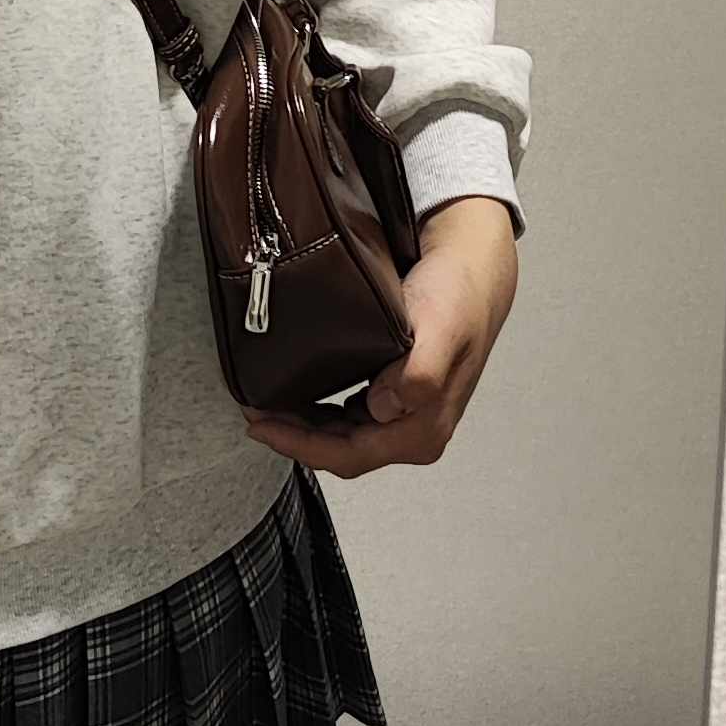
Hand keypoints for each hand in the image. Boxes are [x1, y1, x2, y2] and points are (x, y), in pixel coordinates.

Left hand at [242, 194, 517, 479]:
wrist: (472, 269)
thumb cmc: (457, 296)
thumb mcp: (439, 329)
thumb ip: (419, 374)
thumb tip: (385, 407)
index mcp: (423, 430)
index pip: (349, 456)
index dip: (300, 446)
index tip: (260, 426)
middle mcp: (415, 432)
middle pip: (341, 452)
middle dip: (294, 438)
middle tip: (253, 412)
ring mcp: (406, 417)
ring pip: (341, 438)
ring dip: (303, 427)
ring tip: (266, 405)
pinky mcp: (397, 399)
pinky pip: (348, 420)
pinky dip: (319, 413)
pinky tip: (299, 395)